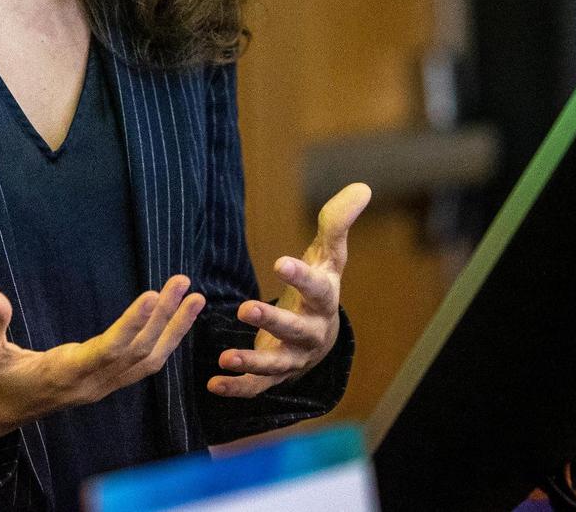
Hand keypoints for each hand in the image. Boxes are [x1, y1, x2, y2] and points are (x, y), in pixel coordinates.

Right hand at [0, 275, 204, 447]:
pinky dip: (162, 343)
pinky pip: (140, 367)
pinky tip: (174, 322)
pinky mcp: (98, 384)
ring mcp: (97, 387)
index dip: (132, 324)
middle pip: (138, 353)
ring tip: (194, 298)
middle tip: (184, 282)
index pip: (108, 350)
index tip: (154, 295)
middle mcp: (89, 384)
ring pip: (146, 362)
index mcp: (63, 375)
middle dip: (164, 318)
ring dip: (172, 330)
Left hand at [208, 182, 371, 397]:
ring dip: (251, 362)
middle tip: (246, 309)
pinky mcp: (274, 376)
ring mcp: (294, 358)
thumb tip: (363, 187)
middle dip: (272, 321)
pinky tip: (213, 384)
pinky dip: (236, 388)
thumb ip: (337, 221)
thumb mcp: (329, 253)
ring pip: (276, 365)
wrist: (320, 333)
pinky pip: (256, 387)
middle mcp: (312, 332)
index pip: (316, 287)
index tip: (280, 261)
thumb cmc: (321, 283)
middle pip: (295, 330)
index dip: (300, 275)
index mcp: (324, 299)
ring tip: (224, 356)